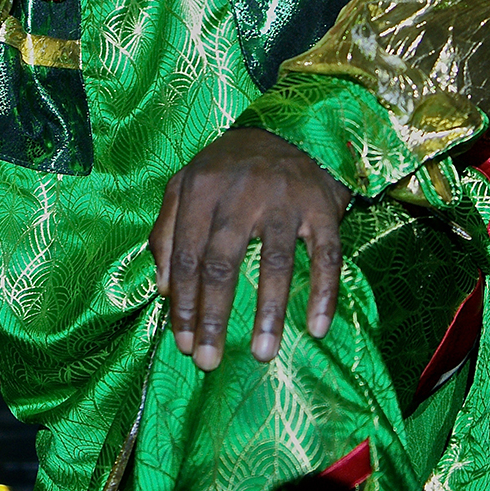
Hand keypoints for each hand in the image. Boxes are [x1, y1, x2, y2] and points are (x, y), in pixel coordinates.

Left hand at [149, 129, 351, 371]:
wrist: (287, 129)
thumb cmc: (229, 168)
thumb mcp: (185, 184)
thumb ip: (167, 231)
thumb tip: (163, 288)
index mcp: (201, 188)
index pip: (187, 255)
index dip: (183, 303)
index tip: (181, 343)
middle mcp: (241, 192)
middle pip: (223, 263)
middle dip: (213, 317)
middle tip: (208, 361)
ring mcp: (285, 200)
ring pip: (276, 262)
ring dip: (269, 313)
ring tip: (263, 355)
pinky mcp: (321, 208)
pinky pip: (326, 255)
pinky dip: (323, 293)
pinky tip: (316, 328)